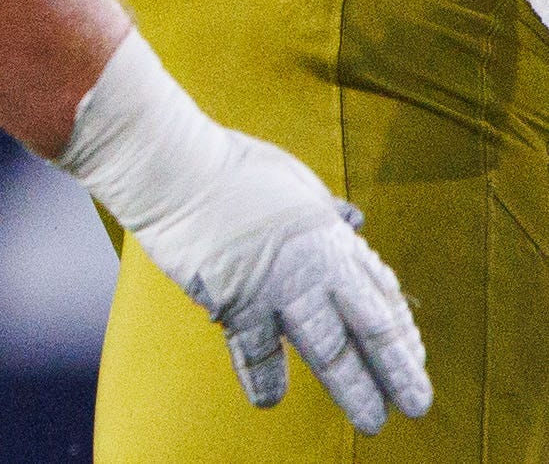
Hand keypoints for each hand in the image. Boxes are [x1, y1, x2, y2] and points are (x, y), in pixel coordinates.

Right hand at [126, 132, 429, 434]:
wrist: (173, 167)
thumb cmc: (231, 165)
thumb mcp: (296, 181)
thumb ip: (325, 211)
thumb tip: (350, 221)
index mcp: (332, 238)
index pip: (383, 297)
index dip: (401, 334)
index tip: (413, 358)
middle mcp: (313, 269)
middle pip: (368, 333)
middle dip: (396, 374)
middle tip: (413, 404)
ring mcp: (274, 289)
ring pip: (326, 352)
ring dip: (352, 389)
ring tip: (370, 420)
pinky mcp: (233, 301)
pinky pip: (254, 352)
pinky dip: (263, 378)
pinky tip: (270, 401)